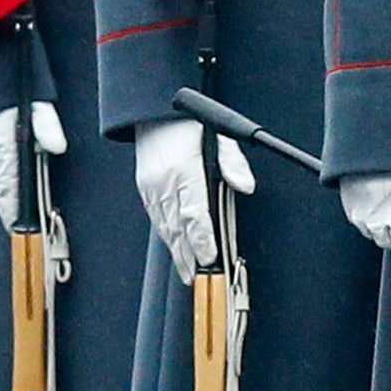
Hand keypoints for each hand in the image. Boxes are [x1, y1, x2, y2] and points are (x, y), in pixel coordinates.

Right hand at [0, 102, 67, 231]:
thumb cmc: (12, 87)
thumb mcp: (37, 104)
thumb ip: (47, 126)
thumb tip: (58, 148)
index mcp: (2, 145)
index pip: (8, 187)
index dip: (13, 210)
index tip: (19, 226)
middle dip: (7, 209)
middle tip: (17, 226)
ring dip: (0, 197)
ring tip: (10, 213)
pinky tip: (0, 188)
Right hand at [134, 117, 256, 282]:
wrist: (154, 111)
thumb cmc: (188, 123)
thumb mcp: (219, 136)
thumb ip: (233, 163)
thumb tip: (246, 186)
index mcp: (184, 170)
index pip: (195, 214)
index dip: (202, 240)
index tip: (210, 259)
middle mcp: (164, 182)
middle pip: (178, 228)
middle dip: (189, 256)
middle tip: (200, 279)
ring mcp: (151, 186)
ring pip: (165, 227)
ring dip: (177, 251)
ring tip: (188, 273)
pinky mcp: (144, 188)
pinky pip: (156, 218)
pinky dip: (166, 236)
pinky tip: (175, 248)